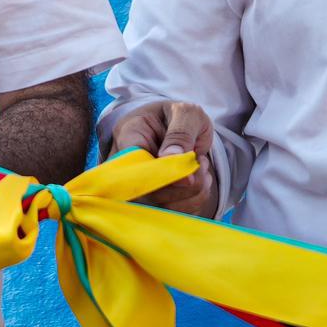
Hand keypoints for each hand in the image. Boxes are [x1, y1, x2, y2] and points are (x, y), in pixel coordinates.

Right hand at [98, 100, 221, 216]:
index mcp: (128, 134)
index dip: (160, 174)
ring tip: (200, 166)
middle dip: (183, 182)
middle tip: (200, 161)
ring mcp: (137, 185)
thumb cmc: (179, 116)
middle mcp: (126, 164)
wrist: (180, 127)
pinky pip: (174, 213)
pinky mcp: (153, 201)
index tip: (188, 173)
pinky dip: (195, 199)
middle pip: (147, 192)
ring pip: (162, 207)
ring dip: (193, 191)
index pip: (131, 163)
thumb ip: (180, 132)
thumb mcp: (186, 113)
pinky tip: (199, 180)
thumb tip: (172, 158)